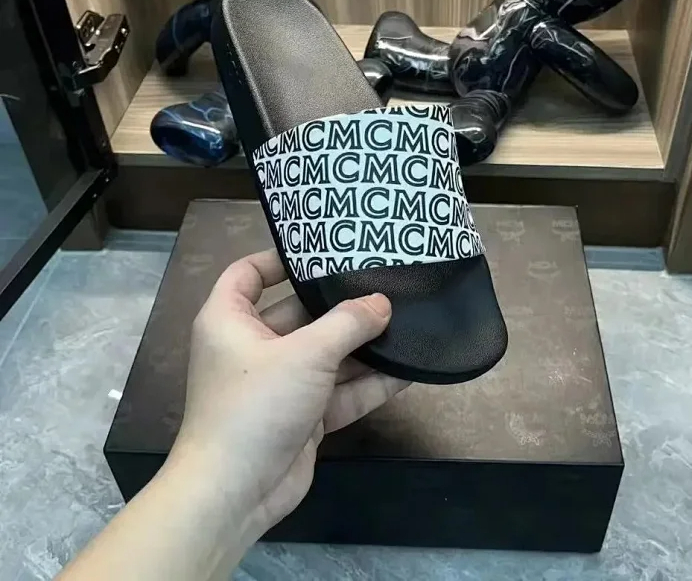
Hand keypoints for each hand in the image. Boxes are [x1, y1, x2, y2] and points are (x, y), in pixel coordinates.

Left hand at [169, 249, 409, 540]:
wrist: (235, 494)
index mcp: (230, 320)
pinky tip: (408, 370)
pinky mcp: (303, 416)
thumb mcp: (304, 355)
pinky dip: (369, 384)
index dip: (279, 258)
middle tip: (385, 283)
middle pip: (300, 314)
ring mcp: (280, 384)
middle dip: (341, 304)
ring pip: (326, 355)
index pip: (248, 273)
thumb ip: (347, 324)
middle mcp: (253, 347)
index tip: (321, 249)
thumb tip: (382, 303)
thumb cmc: (255, 405)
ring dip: (362, 345)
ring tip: (407, 322)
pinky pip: (340, 392)